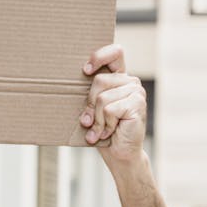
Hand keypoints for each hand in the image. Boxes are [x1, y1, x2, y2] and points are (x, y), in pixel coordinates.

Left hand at [80, 44, 145, 161]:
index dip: (99, 57)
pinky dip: (105, 125)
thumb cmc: (104, 131)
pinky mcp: (137, 104)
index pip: (115, 53)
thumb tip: (70, 88)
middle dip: (90, 104)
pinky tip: (110, 132)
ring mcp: (136, 92)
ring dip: (97, 119)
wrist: (120, 153)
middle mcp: (130, 81)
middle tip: (90, 121)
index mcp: (120, 78)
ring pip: (102, 98)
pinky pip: (110, 110)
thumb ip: (90, 96)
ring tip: (101, 130)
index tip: (86, 70)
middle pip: (99, 80)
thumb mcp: (93, 110)